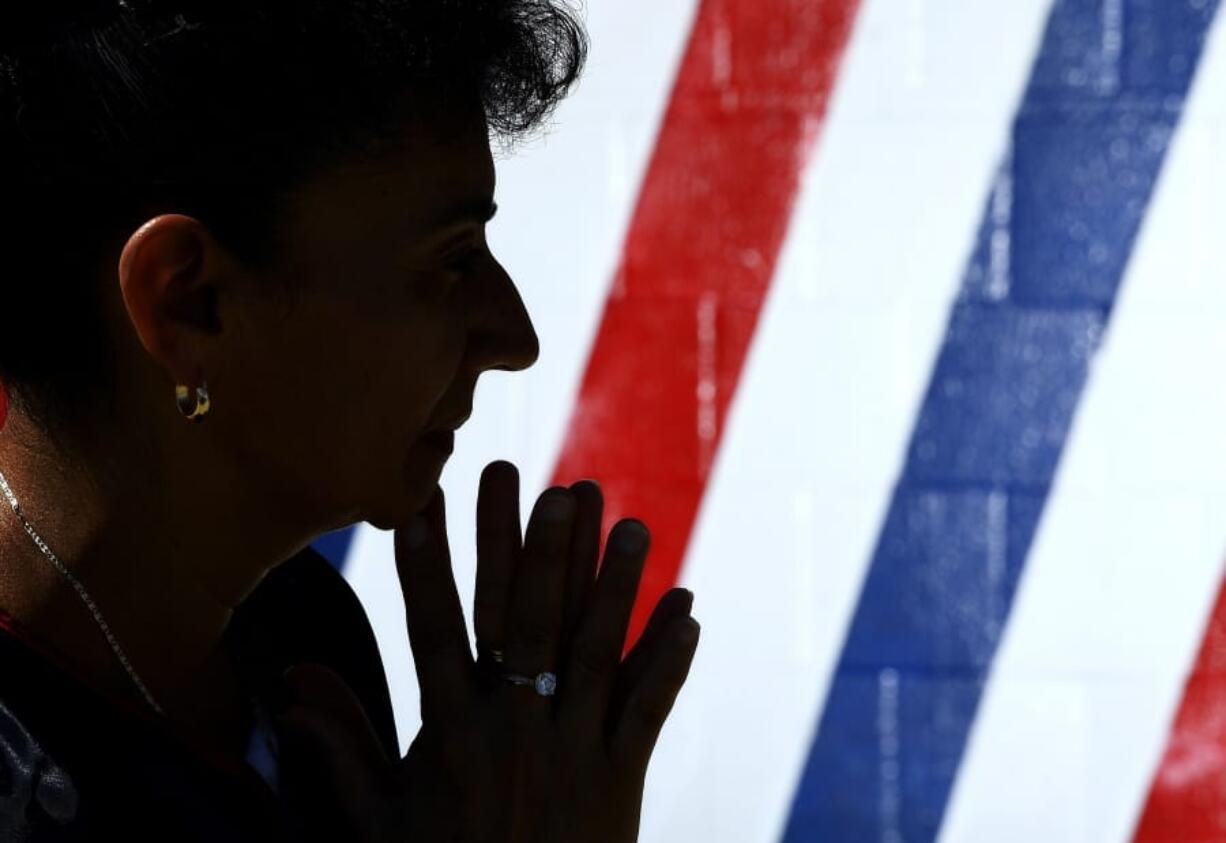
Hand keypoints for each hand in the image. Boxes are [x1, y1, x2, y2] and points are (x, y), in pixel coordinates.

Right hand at [273, 461, 700, 841]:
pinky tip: (687, 608)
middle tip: (555, 488)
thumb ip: (343, 754)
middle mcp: (512, 727)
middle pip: (525, 622)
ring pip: (598, 651)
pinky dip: (669, 659)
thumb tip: (293, 692)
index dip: (428, 562)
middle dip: (538, 550)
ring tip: (634, 524)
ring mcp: (571, 750)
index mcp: (449, 731)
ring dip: (616, 585)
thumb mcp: (379, 824)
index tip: (425, 499)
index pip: (433, 628)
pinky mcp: (620, 777)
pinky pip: (649, 708)